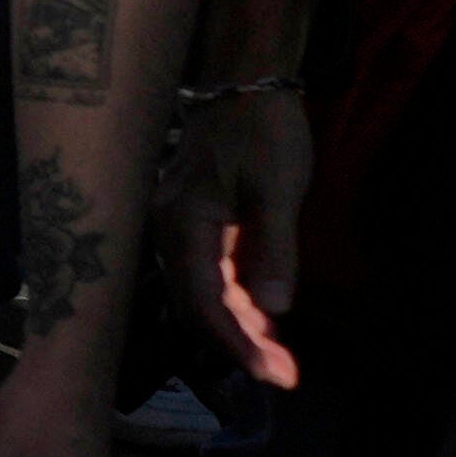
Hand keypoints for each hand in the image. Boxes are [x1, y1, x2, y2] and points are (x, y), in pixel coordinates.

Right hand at [173, 79, 314, 393]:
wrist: (247, 82)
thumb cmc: (263, 131)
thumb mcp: (277, 190)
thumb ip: (273, 250)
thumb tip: (274, 311)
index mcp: (185, 226)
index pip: (202, 302)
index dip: (235, 344)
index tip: (274, 375)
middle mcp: (170, 233)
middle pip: (196, 306)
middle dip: (238, 345)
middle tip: (285, 375)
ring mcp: (179, 228)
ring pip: (202, 294)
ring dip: (239, 327)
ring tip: (279, 356)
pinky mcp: (195, 224)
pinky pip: (209, 274)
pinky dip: (237, 301)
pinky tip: (264, 318)